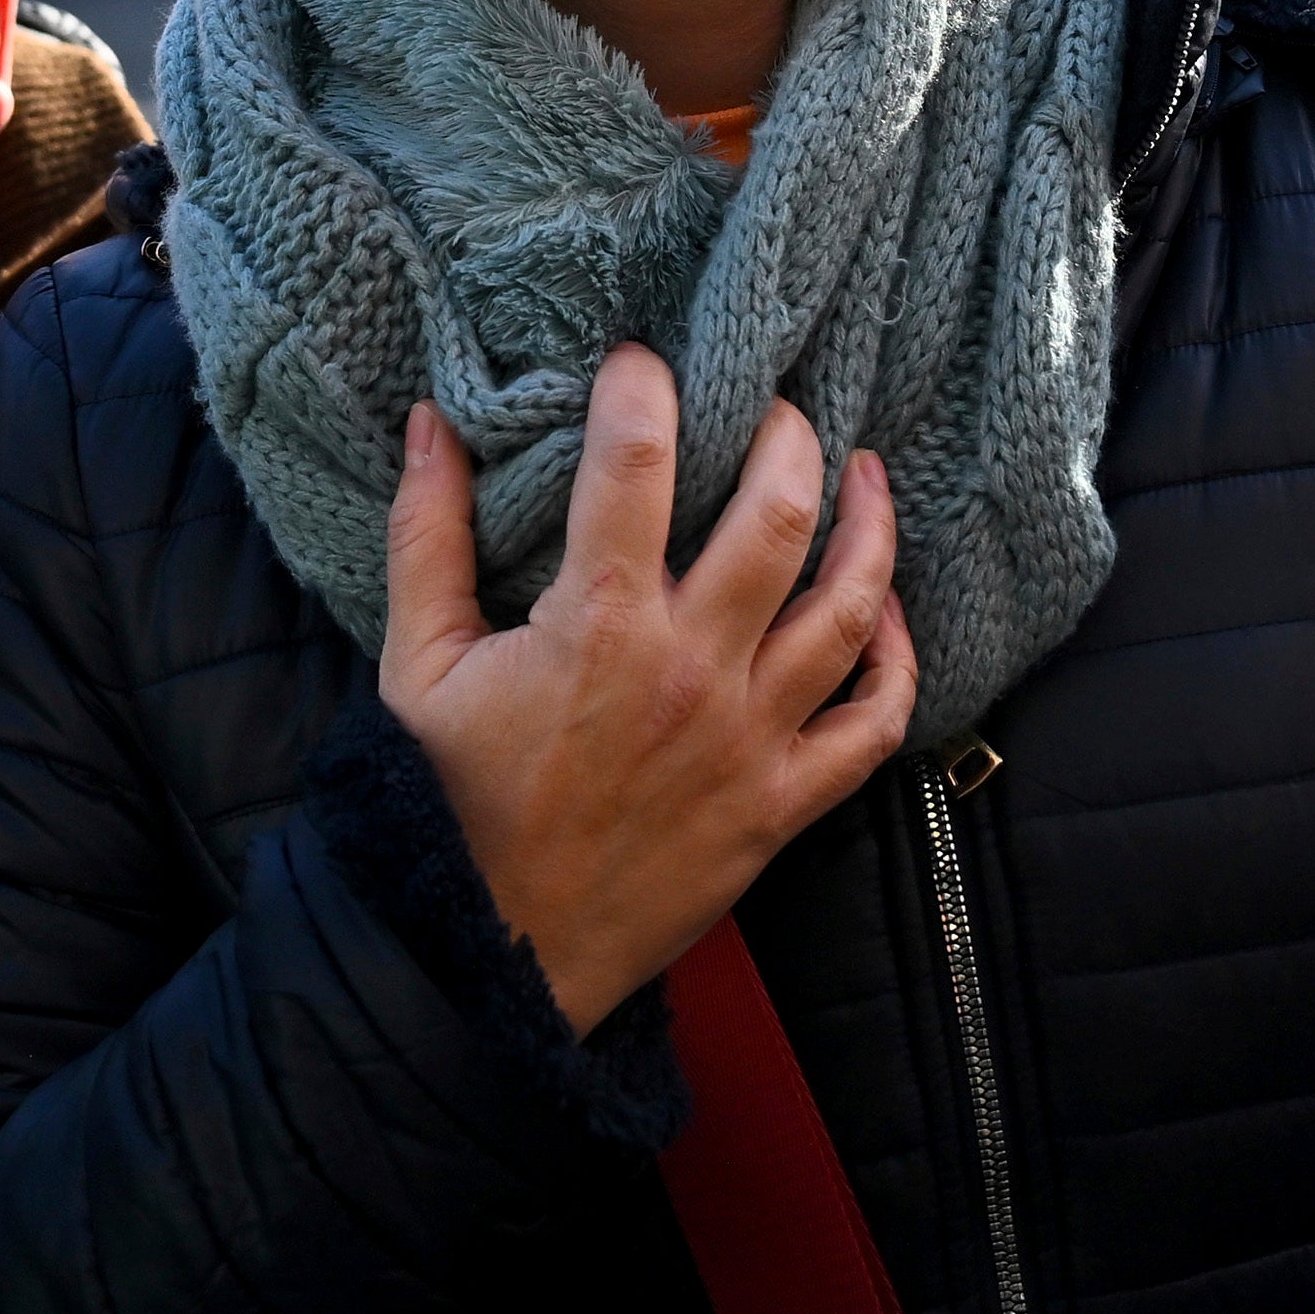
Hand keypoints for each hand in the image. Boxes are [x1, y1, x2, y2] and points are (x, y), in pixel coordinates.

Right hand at [381, 345, 915, 1033]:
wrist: (491, 954)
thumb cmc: (447, 803)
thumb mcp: (417, 664)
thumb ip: (427, 537)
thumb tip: (430, 423)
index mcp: (597, 623)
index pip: (636, 461)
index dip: (643, 388)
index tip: (641, 359)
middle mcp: (690, 668)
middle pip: (780, 513)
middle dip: (789, 435)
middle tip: (779, 404)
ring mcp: (748, 738)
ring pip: (852, 607)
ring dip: (871, 526)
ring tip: (866, 474)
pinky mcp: (781, 804)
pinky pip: (875, 724)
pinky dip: (897, 662)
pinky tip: (888, 614)